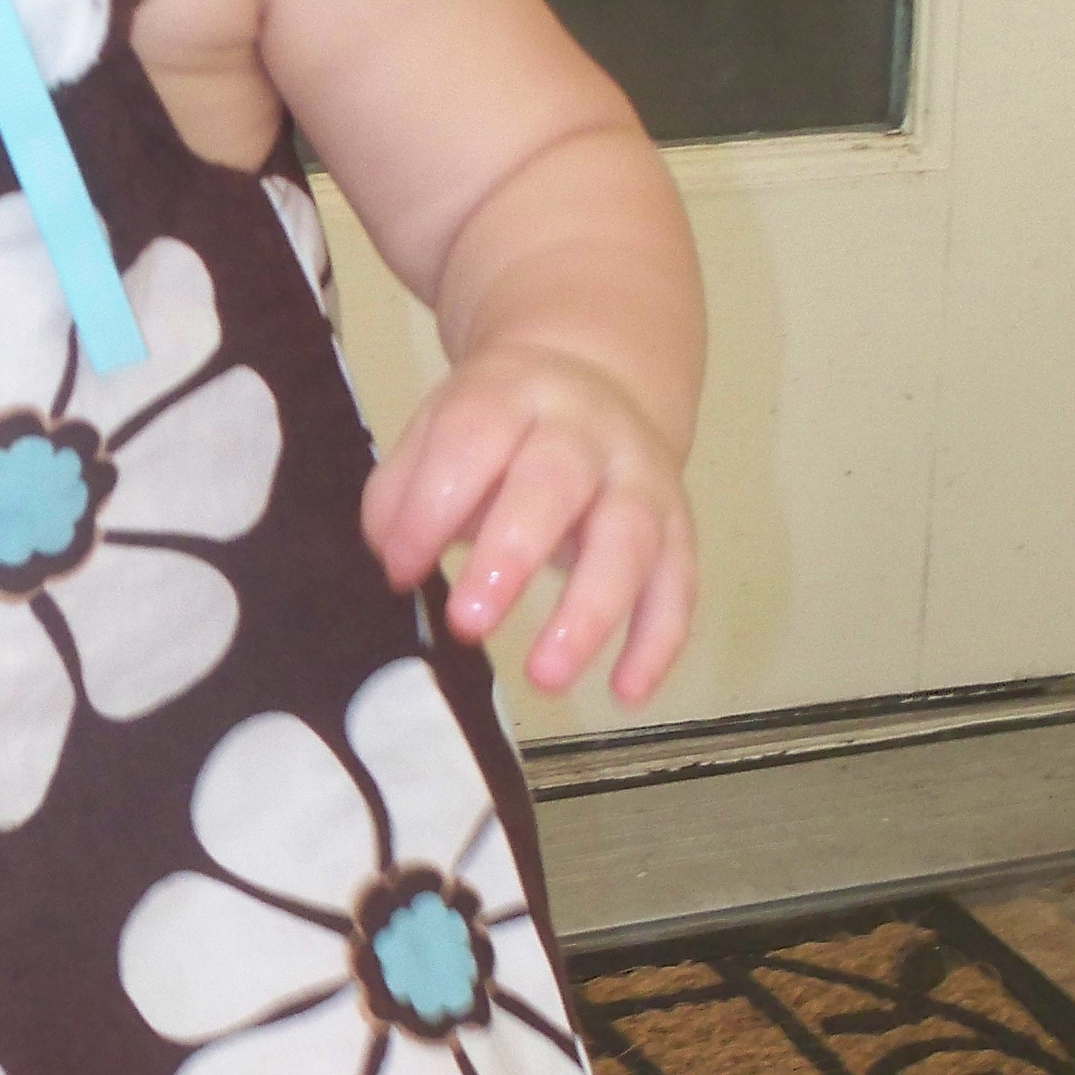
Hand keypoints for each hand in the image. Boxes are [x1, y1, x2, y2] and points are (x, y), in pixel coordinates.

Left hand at [360, 341, 695, 704]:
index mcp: (513, 395)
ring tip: (546, 678)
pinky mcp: (678, 524)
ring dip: (590, 612)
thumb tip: (396, 559)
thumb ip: (404, 490)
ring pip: (629, 538)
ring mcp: (640, 476)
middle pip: (556, 483)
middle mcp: (585, 429)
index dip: (433, 507)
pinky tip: (626, 694)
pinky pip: (678, 583)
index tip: (402, 571)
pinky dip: (658, 641)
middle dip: (511, 556)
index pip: (472, 440)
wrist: (603, 380)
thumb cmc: (501, 430)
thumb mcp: (442, 431)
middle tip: (468, 624)